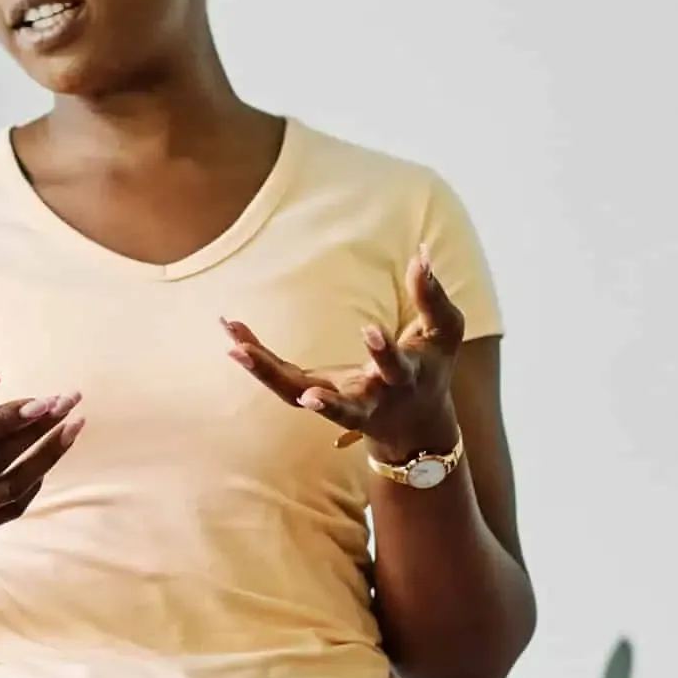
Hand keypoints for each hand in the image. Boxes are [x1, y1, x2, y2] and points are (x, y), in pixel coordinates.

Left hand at [221, 245, 465, 463]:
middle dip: (320, 395)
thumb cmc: (432, 368)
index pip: (395, 368)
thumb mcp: (443, 332)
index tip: (370, 330)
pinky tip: (233, 337)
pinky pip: (280, 382)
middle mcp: (368, 401)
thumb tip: (422, 253)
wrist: (416, 424)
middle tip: (301, 388)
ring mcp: (337, 406)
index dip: (383, 351)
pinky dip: (257, 361)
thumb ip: (432, 296)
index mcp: (403, 381)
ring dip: (265, 373)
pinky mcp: (314, 399)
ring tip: (235, 346)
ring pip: (295, 396)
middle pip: (340, 404)